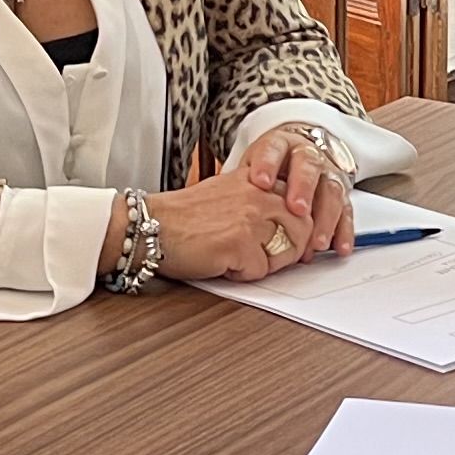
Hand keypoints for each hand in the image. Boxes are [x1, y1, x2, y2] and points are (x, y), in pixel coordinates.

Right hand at [137, 164, 323, 282]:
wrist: (149, 226)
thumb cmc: (183, 217)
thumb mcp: (228, 193)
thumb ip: (260, 201)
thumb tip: (293, 223)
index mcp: (257, 179)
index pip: (303, 202)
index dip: (300, 228)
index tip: (290, 241)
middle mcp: (258, 194)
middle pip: (304, 228)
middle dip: (290, 249)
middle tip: (263, 256)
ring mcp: (251, 218)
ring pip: (288, 251)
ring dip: (268, 263)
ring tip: (240, 258)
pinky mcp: (240, 244)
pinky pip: (261, 271)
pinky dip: (242, 275)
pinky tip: (221, 263)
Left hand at [238, 122, 359, 260]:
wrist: (296, 155)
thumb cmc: (267, 171)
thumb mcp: (251, 169)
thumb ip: (242, 185)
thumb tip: (219, 214)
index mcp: (281, 145)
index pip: (274, 148)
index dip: (268, 164)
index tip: (260, 182)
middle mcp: (307, 155)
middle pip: (308, 166)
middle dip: (303, 189)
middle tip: (296, 210)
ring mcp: (327, 173)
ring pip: (331, 190)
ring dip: (326, 217)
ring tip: (316, 242)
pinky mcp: (341, 193)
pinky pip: (346, 211)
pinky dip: (343, 231)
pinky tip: (339, 247)